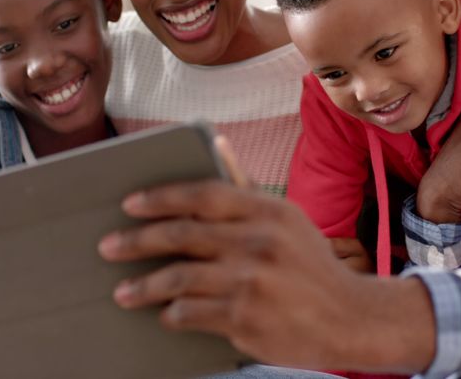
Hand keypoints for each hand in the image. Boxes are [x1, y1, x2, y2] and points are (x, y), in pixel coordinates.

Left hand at [98, 138, 434, 372]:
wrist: (352, 319)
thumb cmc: (310, 266)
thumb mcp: (286, 219)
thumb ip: (245, 186)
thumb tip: (215, 142)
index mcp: (268, 210)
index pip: (202, 194)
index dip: (161, 197)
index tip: (130, 204)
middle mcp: (259, 242)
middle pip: (181, 235)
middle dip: (136, 241)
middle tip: (108, 247)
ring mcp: (252, 281)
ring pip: (178, 279)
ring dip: (143, 286)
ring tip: (122, 292)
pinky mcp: (246, 318)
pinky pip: (191, 313)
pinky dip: (171, 314)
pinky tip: (163, 315)